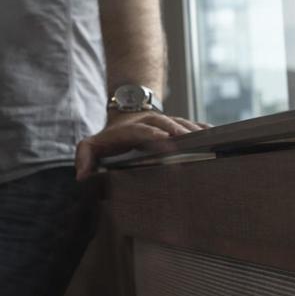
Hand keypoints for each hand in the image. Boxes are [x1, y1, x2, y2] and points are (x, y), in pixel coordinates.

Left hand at [74, 111, 209, 179]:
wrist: (125, 119)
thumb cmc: (110, 139)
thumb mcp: (92, 145)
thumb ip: (85, 157)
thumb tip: (82, 176)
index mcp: (129, 129)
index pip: (140, 130)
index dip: (151, 134)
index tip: (165, 140)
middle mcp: (148, 122)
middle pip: (162, 122)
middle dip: (174, 129)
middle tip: (186, 139)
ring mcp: (164, 121)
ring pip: (178, 120)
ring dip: (190, 128)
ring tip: (203, 137)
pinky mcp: (176, 124)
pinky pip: (191, 123)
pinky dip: (202, 127)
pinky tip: (212, 133)